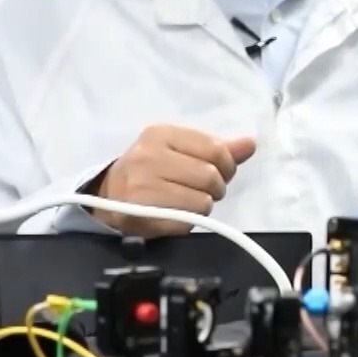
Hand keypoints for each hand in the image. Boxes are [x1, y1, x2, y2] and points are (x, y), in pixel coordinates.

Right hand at [90, 124, 256, 235]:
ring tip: (185, 202)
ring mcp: (142, 186)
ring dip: (202, 206)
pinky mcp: (141, 214)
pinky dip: (188, 222)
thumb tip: (250, 144)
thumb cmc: (149, 170)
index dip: (227, 166)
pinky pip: (187, 222)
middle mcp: (149, 156)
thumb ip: (216, 149)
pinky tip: (174, 214)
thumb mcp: (179, 151)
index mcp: (161, 134)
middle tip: (201, 190)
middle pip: (211, 177)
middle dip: (215, 188)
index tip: (219, 173)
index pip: (216, 150)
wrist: (107, 196)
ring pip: (203, 202)